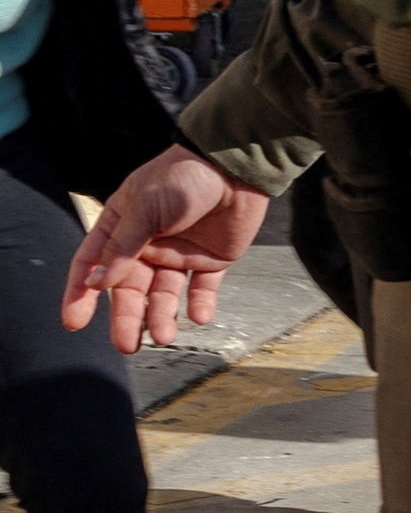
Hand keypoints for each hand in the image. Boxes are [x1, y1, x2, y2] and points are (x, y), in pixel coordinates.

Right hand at [64, 146, 269, 353]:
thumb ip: (124, 247)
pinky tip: (198, 317)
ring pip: (163, 295)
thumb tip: (97, 282)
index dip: (81, 294)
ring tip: (163, 336)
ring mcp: (178, 254)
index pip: (92, 265)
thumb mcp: (145, 208)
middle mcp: (146, 245)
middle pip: (129, 289)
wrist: (234, 166)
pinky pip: (202, 289)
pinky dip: (200, 305)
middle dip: (126, 318)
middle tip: (126, 345)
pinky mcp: (212, 259)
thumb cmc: (182, 177)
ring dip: (161, 317)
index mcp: (121, 227)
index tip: (74, 322)